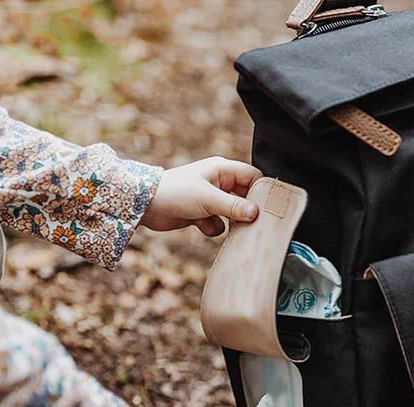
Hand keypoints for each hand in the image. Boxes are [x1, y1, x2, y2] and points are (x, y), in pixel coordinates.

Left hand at [142, 157, 262, 236]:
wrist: (146, 206)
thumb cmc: (175, 192)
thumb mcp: (208, 199)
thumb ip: (234, 206)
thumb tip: (256, 213)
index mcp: (223, 170)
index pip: (253, 177)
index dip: (262, 192)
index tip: (267, 209)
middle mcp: (219, 183)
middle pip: (245, 198)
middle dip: (247, 212)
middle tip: (253, 225)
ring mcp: (211, 199)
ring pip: (233, 215)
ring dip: (230, 223)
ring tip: (228, 228)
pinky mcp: (202, 214)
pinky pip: (218, 225)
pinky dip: (212, 228)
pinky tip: (200, 225)